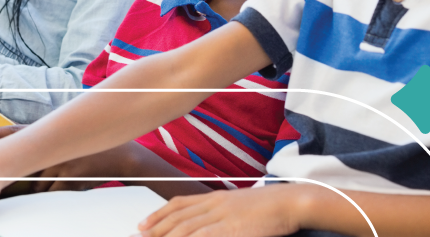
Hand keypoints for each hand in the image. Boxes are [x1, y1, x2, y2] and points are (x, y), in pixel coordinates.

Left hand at [0, 126, 137, 192]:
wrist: (123, 156)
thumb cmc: (96, 148)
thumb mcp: (73, 140)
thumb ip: (52, 146)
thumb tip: (31, 161)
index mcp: (52, 135)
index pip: (18, 132)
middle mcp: (53, 146)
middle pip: (22, 163)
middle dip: (8, 172)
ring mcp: (61, 162)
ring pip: (37, 184)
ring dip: (39, 187)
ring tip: (57, 179)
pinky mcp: (71, 178)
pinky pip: (53, 192)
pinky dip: (55, 193)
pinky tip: (69, 185)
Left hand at [137, 185, 299, 236]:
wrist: (290, 201)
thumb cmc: (269, 206)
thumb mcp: (239, 205)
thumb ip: (221, 212)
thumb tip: (209, 221)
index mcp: (215, 197)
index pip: (179, 204)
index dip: (159, 214)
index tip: (144, 224)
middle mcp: (214, 204)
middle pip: (177, 216)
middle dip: (156, 228)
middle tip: (140, 236)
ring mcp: (222, 216)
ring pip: (186, 228)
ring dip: (166, 236)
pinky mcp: (231, 229)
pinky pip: (203, 236)